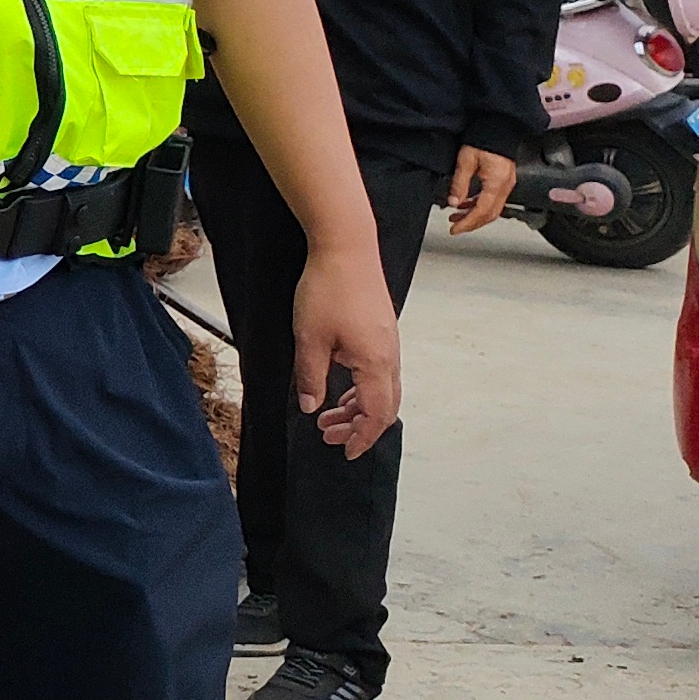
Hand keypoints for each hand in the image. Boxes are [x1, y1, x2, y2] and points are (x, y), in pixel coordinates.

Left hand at [290, 241, 403, 454]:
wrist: (346, 247)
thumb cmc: (327, 290)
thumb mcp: (309, 339)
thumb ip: (311, 377)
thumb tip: (312, 408)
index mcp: (375, 363)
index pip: (377, 415)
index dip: (362, 437)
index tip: (345, 452)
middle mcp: (389, 356)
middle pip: (384, 406)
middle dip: (358, 427)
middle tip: (328, 437)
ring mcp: (388, 343)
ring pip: (380, 389)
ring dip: (356, 407)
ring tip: (327, 417)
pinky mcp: (381, 331)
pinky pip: (377, 371)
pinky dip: (360, 388)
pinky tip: (338, 389)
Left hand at [443, 144, 513, 234]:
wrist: (497, 125)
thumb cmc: (484, 138)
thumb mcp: (466, 161)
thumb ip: (460, 183)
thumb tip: (453, 202)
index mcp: (497, 183)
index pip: (482, 211)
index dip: (468, 223)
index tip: (455, 229)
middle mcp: (506, 186)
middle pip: (490, 214)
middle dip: (472, 223)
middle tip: (455, 227)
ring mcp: (507, 183)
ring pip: (493, 209)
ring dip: (475, 215)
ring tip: (457, 215)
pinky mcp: (505, 179)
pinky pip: (494, 199)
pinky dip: (480, 205)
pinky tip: (467, 203)